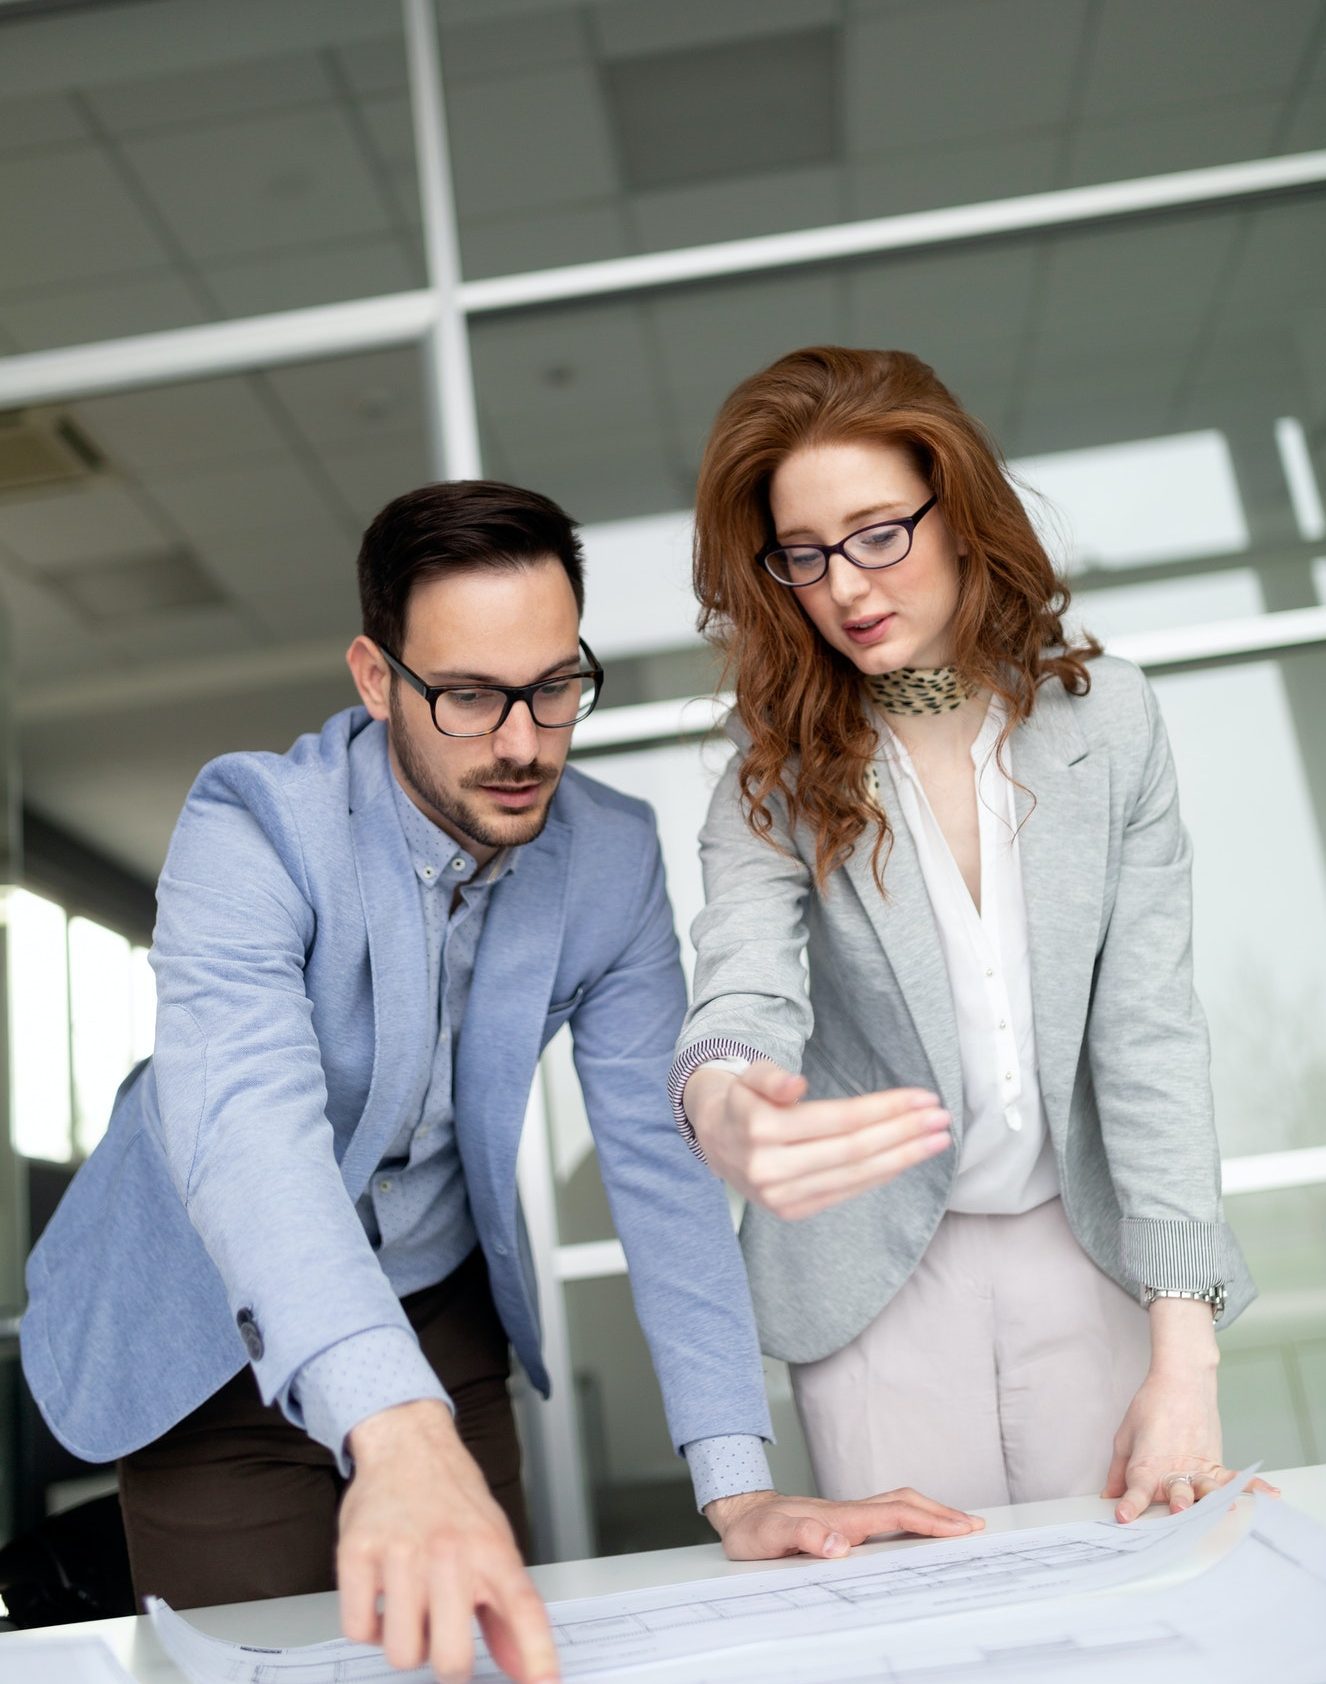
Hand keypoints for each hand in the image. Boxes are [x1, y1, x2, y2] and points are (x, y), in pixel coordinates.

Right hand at [339, 1400, 557, 1682]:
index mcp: (492, 1550)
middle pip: (450, 1659)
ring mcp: (401, 1551)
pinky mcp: (357, 1551)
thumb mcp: (493, 1544)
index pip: (522, 1610)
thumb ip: (507, 1611)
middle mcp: (449, 1551)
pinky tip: (381, 1596)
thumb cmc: (453, 1500)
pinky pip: (358, 1629)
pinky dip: (368, 1626)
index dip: (537, 1656)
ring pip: (401, 1652)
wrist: (409, 1443)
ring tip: (411, 1605)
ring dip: (405, 1642)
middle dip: (447, 1662)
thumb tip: (524, 1670)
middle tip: (442, 1635)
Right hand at [683, 1060, 950, 1219]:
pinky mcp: (791, 1212)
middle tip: (941, 1118)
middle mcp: (770, 1169)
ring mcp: (780, 1196)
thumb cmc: (744, 1099)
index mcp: (760, 1129)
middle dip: (904, 1133)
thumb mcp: (750, 1076)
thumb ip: (770, 1077)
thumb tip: (794, 1085)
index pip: (840, 1120)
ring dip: (902, 1157)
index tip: (923, 1097)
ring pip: (855, 1176)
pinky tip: (905, 1159)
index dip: (885, 1109)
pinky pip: (845, 1192)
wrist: (714, 1137)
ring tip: (936, 1140)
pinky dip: (880, 1175)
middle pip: (854, 1150)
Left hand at [704, 1487, 983, 1558]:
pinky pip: (886, 1517)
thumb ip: (802, 1537)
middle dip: (941, 1513)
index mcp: (842, 1518)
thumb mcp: (770, 1538)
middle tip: (974, 1525)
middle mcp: (849, 1513)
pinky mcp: (842, 1523)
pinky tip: (916, 1531)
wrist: (739, 1514)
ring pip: (898, 1507)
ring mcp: (847, 1516)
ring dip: (930, 1514)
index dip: (931, 1521)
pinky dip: (911, 1520)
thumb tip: (838, 1544)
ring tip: (957, 1525)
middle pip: (905, 1503)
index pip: (896, 1515)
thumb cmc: (754, 1529)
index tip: (962, 1528)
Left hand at [1104, 1366, 1278, 1522]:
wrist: (1181, 1380)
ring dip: (1214, 1499)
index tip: (1124, 1517)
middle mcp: (1175, 1469)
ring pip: (1208, 1489)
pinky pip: (1236, 1479)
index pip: (1137, 1489)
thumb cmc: (1151, 1407)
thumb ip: (1118, 1471)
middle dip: (1179, 1503)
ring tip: (1225, 1508)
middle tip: (1179, 1509)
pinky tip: (1271, 1495)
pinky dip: (1254, 1486)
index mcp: (1148, 1463)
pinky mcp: (1216, 1462)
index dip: (1130, 1504)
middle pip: (1178, 1491)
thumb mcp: (1125, 1436)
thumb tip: (1110, 1497)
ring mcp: (1199, 1466)